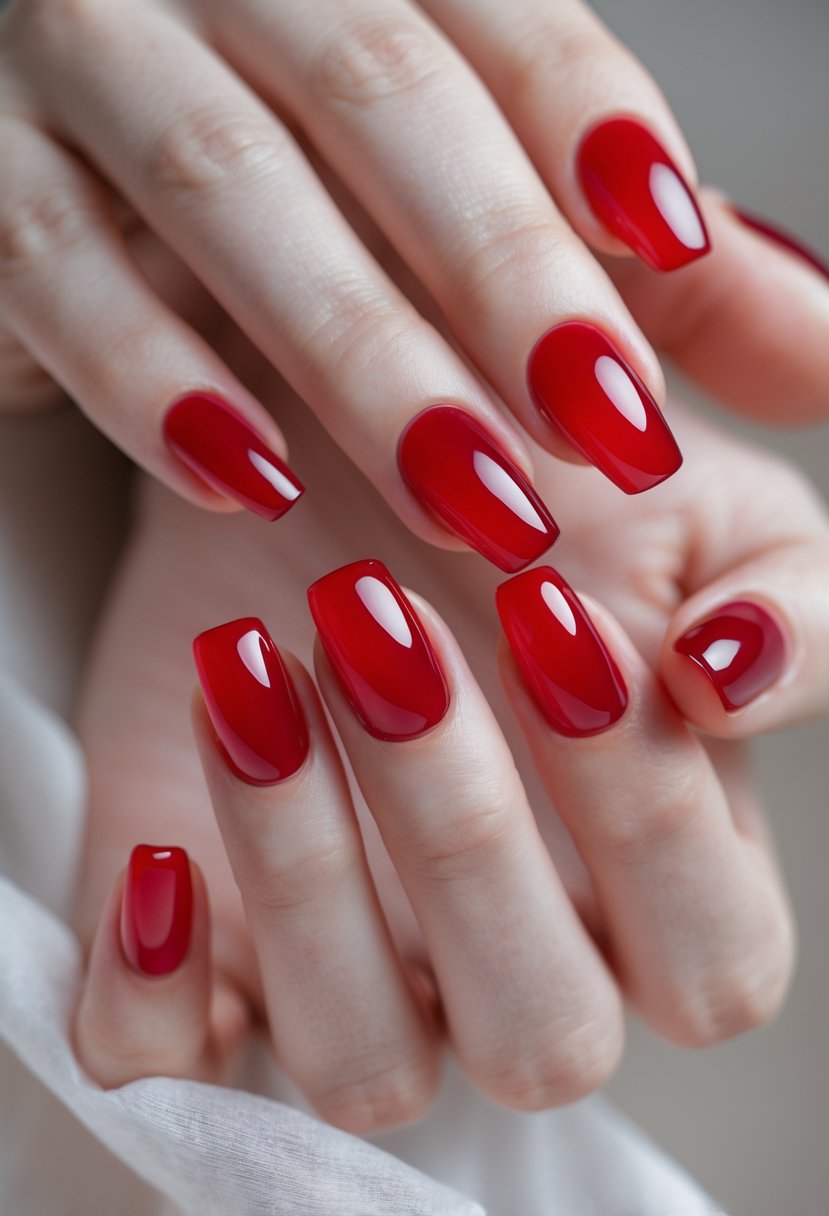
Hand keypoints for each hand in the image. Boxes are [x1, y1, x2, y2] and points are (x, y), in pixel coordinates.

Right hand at [1, 0, 827, 569]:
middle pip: (379, 87)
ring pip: (225, 177)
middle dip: (502, 269)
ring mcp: (74, 57)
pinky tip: (254, 483)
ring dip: (359, 351)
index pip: (502, 20)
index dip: (596, 136)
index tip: (676, 267)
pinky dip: (152, 382)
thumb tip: (817, 343)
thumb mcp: (473, 218)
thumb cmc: (299, 215)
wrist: (68, 191)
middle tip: (609, 436)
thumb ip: (638, 263)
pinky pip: (55, 274)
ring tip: (478, 502)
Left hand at [71, 368, 827, 1131]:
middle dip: (465, 836)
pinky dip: (150, 1002)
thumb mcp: (699, 514)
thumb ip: (788, 601)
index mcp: (656, 886)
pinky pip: (170, 1073)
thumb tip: (738, 673)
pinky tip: (163, 856)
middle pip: (541, 1038)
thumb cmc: (527, 489)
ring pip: (365, 1063)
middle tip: (382, 624)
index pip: (710, 962)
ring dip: (310, 881)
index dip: (649, 820)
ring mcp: (357, 971)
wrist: (329, 448)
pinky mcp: (206, 955)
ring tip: (257, 671)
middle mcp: (516, 959)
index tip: (556, 615)